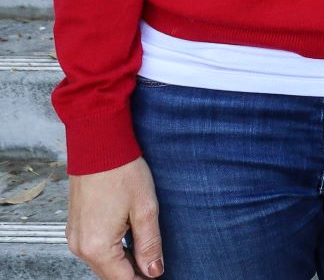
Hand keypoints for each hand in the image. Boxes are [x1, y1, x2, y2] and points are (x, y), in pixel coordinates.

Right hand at [67, 157, 162, 278]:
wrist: (98, 147)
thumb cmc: (121, 172)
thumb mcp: (145, 210)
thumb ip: (149, 245)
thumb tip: (154, 271)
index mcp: (97, 247)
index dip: (144, 279)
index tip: (158, 274)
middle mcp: (80, 246)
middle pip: (110, 274)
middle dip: (133, 273)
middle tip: (156, 265)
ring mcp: (75, 237)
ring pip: (102, 262)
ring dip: (123, 262)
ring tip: (146, 252)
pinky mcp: (75, 227)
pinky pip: (94, 249)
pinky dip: (112, 250)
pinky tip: (129, 239)